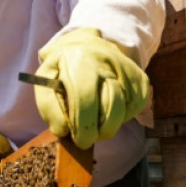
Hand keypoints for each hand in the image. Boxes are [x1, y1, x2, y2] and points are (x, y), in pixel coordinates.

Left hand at [34, 28, 148, 148]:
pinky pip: (136, 108)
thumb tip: (64, 131)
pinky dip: (123, 116)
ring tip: (95, 120)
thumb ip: (49, 108)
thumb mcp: (45, 83)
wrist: (85, 46)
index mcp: (77, 60)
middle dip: (99, 130)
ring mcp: (127, 68)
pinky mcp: (140, 78)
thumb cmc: (62, 70)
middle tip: (88, 137)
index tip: (80, 140)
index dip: (83, 126)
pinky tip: (108, 108)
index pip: (85, 99)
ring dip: (110, 124)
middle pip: (110, 106)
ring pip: (125, 110)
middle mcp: (106, 60)